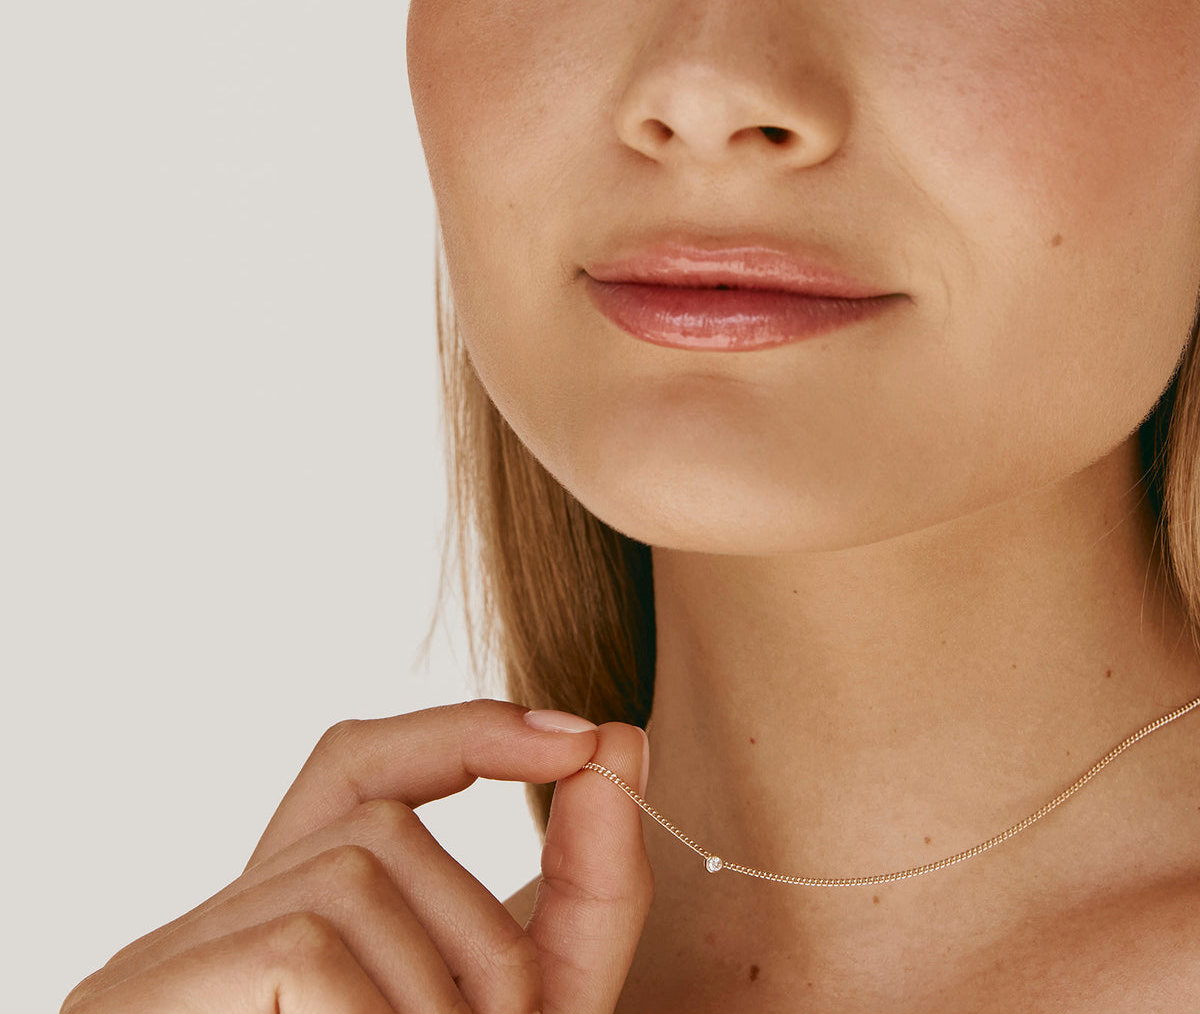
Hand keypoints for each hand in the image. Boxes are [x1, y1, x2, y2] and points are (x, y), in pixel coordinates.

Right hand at [61, 699, 652, 1013]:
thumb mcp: (523, 1013)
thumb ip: (582, 892)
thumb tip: (622, 742)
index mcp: (294, 919)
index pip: (356, 763)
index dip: (463, 733)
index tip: (583, 738)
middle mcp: (217, 920)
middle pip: (381, 831)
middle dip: (488, 934)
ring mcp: (166, 958)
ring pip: (358, 875)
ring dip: (449, 991)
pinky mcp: (139, 996)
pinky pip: (312, 953)